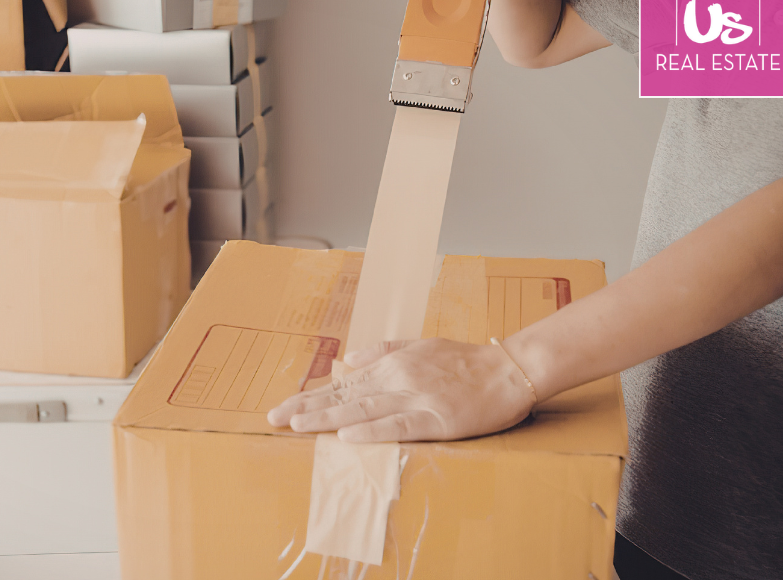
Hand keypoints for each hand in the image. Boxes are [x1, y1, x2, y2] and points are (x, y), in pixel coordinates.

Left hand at [266, 338, 535, 442]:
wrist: (509, 369)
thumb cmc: (465, 361)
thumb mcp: (420, 346)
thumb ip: (382, 351)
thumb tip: (347, 359)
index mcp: (391, 365)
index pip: (342, 383)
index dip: (310, 397)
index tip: (281, 408)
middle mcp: (397, 379)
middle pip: (344, 396)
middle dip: (307, 408)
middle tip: (273, 419)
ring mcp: (416, 398)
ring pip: (364, 408)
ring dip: (329, 417)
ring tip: (298, 425)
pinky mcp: (437, 417)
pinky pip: (400, 424)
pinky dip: (373, 430)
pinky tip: (349, 435)